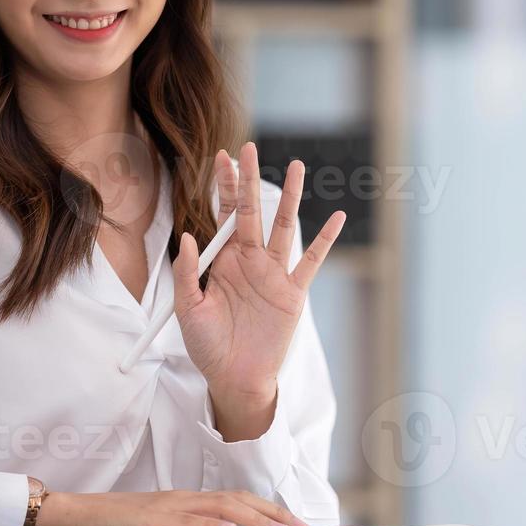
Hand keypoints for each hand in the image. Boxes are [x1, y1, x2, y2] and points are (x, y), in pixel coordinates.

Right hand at [33, 489, 308, 525]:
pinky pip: (184, 522)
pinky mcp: (149, 519)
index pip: (235, 499)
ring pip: (218, 508)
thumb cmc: (115, 523)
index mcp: (186, 500)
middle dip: (272, 514)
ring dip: (253, 519)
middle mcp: (182, 499)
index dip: (267, 508)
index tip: (293, 522)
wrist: (77, 514)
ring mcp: (167, 507)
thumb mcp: (159, 525)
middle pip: (236, 500)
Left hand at [172, 143, 346, 438]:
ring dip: (289, 197)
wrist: (234, 378)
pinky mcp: (293, 293)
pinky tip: (337, 217)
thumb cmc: (207, 346)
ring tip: (296, 167)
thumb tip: (188, 237)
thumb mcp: (188, 309)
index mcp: (224, 260)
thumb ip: (188, 273)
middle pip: (252, 211)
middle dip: (250, 180)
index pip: (224, 214)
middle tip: (249, 147)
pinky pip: (312, 261)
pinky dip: (325, 240)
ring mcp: (274, 274)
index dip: (223, 186)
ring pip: (283, 226)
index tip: (222, 157)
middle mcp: (250, 260)